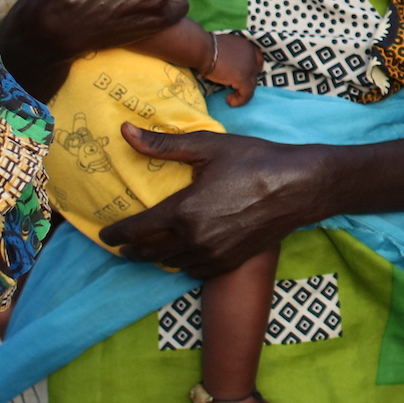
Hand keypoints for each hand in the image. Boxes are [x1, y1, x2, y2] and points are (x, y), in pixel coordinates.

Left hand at [100, 126, 324, 276]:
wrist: (298, 186)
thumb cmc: (254, 160)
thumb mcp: (207, 146)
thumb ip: (162, 144)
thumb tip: (125, 132)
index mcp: (182, 211)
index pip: (136, 230)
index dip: (116, 234)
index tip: (105, 234)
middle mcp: (193, 239)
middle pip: (149, 252)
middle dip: (131, 250)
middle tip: (121, 246)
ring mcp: (212, 255)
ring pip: (171, 263)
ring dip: (155, 257)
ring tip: (149, 249)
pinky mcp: (229, 262)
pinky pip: (194, 270)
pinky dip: (182, 264)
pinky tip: (182, 255)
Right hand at [205, 31, 263, 104]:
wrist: (202, 50)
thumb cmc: (206, 48)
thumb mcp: (224, 49)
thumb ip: (232, 56)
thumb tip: (230, 66)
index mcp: (247, 46)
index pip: (258, 59)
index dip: (252, 69)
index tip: (242, 76)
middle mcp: (251, 55)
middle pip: (255, 73)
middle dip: (246, 81)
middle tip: (234, 88)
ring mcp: (249, 67)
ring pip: (251, 85)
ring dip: (242, 93)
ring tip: (230, 98)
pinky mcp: (243, 78)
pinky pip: (247, 94)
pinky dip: (240, 100)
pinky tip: (229, 101)